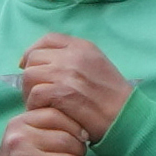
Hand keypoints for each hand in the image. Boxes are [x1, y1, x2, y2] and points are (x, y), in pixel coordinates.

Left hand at [17, 35, 132, 143]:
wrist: (127, 116)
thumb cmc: (110, 96)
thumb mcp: (96, 66)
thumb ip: (71, 59)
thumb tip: (38, 61)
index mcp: (83, 47)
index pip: (48, 39)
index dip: (32, 52)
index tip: (27, 65)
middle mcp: (74, 56)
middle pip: (34, 58)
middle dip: (30, 76)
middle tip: (35, 92)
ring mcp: (68, 73)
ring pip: (30, 76)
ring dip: (30, 92)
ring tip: (40, 103)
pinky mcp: (64, 93)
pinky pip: (35, 95)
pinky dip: (35, 105)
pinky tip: (45, 111)